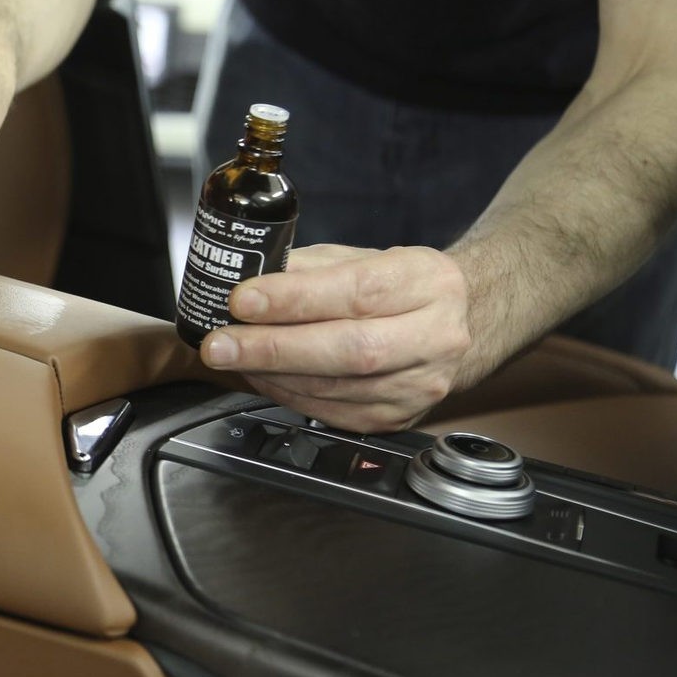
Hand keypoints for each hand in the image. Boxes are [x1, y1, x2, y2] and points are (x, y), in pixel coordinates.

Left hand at [198, 244, 473, 431]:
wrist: (455, 325)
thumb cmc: (400, 287)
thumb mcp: (362, 258)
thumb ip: (307, 267)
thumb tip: (246, 279)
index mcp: (428, 283)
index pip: (357, 292)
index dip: (295, 299)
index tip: (242, 300)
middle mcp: (435, 338)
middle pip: (350, 350)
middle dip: (274, 348)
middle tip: (221, 343)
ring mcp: (420, 385)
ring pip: (337, 387)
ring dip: (272, 374)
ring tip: (232, 356)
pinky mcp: (398, 418)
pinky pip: (332, 411)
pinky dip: (287, 394)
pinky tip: (261, 376)